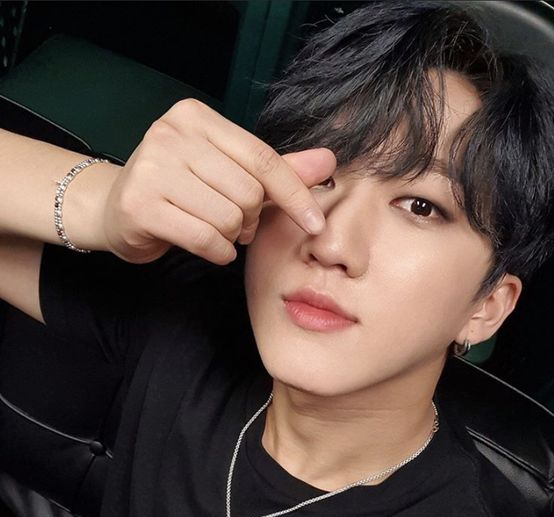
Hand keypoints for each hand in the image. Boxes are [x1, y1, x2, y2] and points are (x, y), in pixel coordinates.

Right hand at [101, 99, 335, 263]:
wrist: (115, 211)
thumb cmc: (179, 192)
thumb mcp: (228, 174)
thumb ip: (276, 170)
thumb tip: (328, 161)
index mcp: (196, 118)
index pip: (262, 157)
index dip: (295, 193)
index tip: (315, 222)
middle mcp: (170, 133)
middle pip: (247, 191)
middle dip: (250, 219)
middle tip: (237, 226)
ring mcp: (151, 167)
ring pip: (228, 217)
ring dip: (231, 237)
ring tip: (217, 233)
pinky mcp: (140, 205)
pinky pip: (204, 238)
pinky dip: (217, 252)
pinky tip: (209, 248)